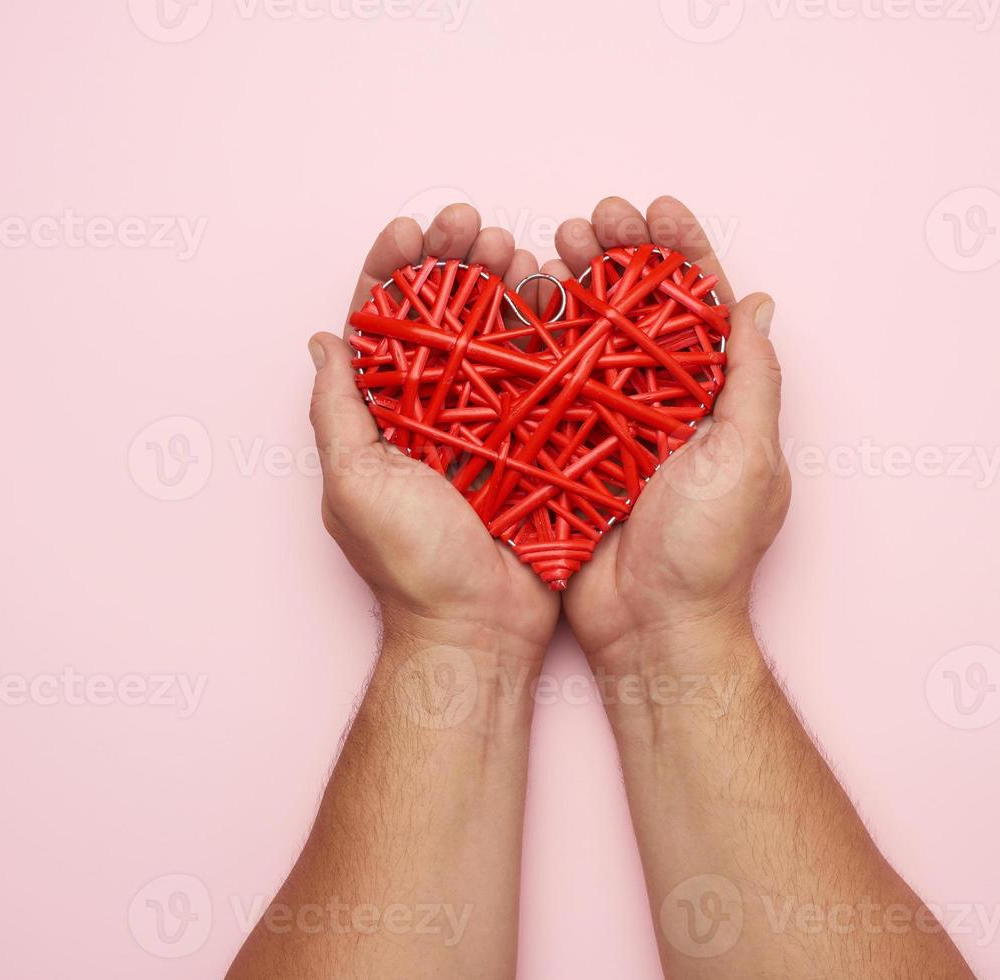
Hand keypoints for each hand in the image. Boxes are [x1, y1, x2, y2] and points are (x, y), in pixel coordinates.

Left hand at [308, 205, 559, 659]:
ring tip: (511, 246)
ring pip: (492, 336)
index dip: (391, 273)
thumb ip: (337, 411)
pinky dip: (545, 330)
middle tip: (470, 225)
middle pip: (441, 318)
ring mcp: (488, 424)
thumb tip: (323, 341)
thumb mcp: (354, 482)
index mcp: (383, 416)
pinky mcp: (536, 440)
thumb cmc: (410, 562)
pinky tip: (550, 292)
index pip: (380, 326)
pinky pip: (541, 375)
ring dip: (499, 283)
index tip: (409, 232)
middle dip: (451, 263)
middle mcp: (434, 412)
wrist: (478, 627)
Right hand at [555, 197, 791, 669]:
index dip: (680, 253)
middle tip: (590, 219)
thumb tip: (757, 304)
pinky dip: (532, 344)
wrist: (649, 628)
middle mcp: (658, 405)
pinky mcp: (561, 450)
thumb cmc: (707, 549)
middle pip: (636, 311)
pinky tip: (518, 307)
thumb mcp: (747, 457)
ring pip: (586, 340)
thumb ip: (750, 379)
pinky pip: (545, 387)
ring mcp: (605, 426)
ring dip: (571, 287)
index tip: (655, 210)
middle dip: (616, 256)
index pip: (700, 307)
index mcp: (711, 399)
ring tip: (549, 245)